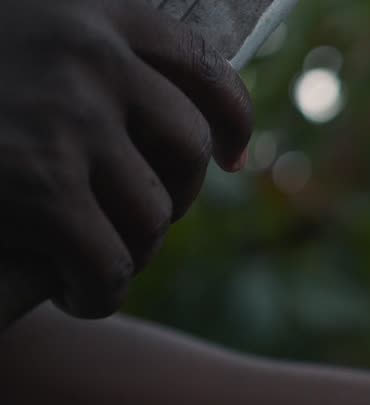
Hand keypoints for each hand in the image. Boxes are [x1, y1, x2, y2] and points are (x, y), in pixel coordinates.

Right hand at [0, 0, 252, 317]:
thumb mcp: (15, 45)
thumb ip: (75, 58)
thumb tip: (173, 107)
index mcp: (89, 8)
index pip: (200, 67)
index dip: (229, 118)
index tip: (233, 157)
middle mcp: (90, 53)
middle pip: (186, 147)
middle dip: (171, 194)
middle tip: (137, 225)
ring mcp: (67, 116)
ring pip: (153, 210)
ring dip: (130, 247)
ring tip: (96, 263)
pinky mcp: (37, 184)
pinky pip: (110, 258)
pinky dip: (100, 289)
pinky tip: (77, 296)